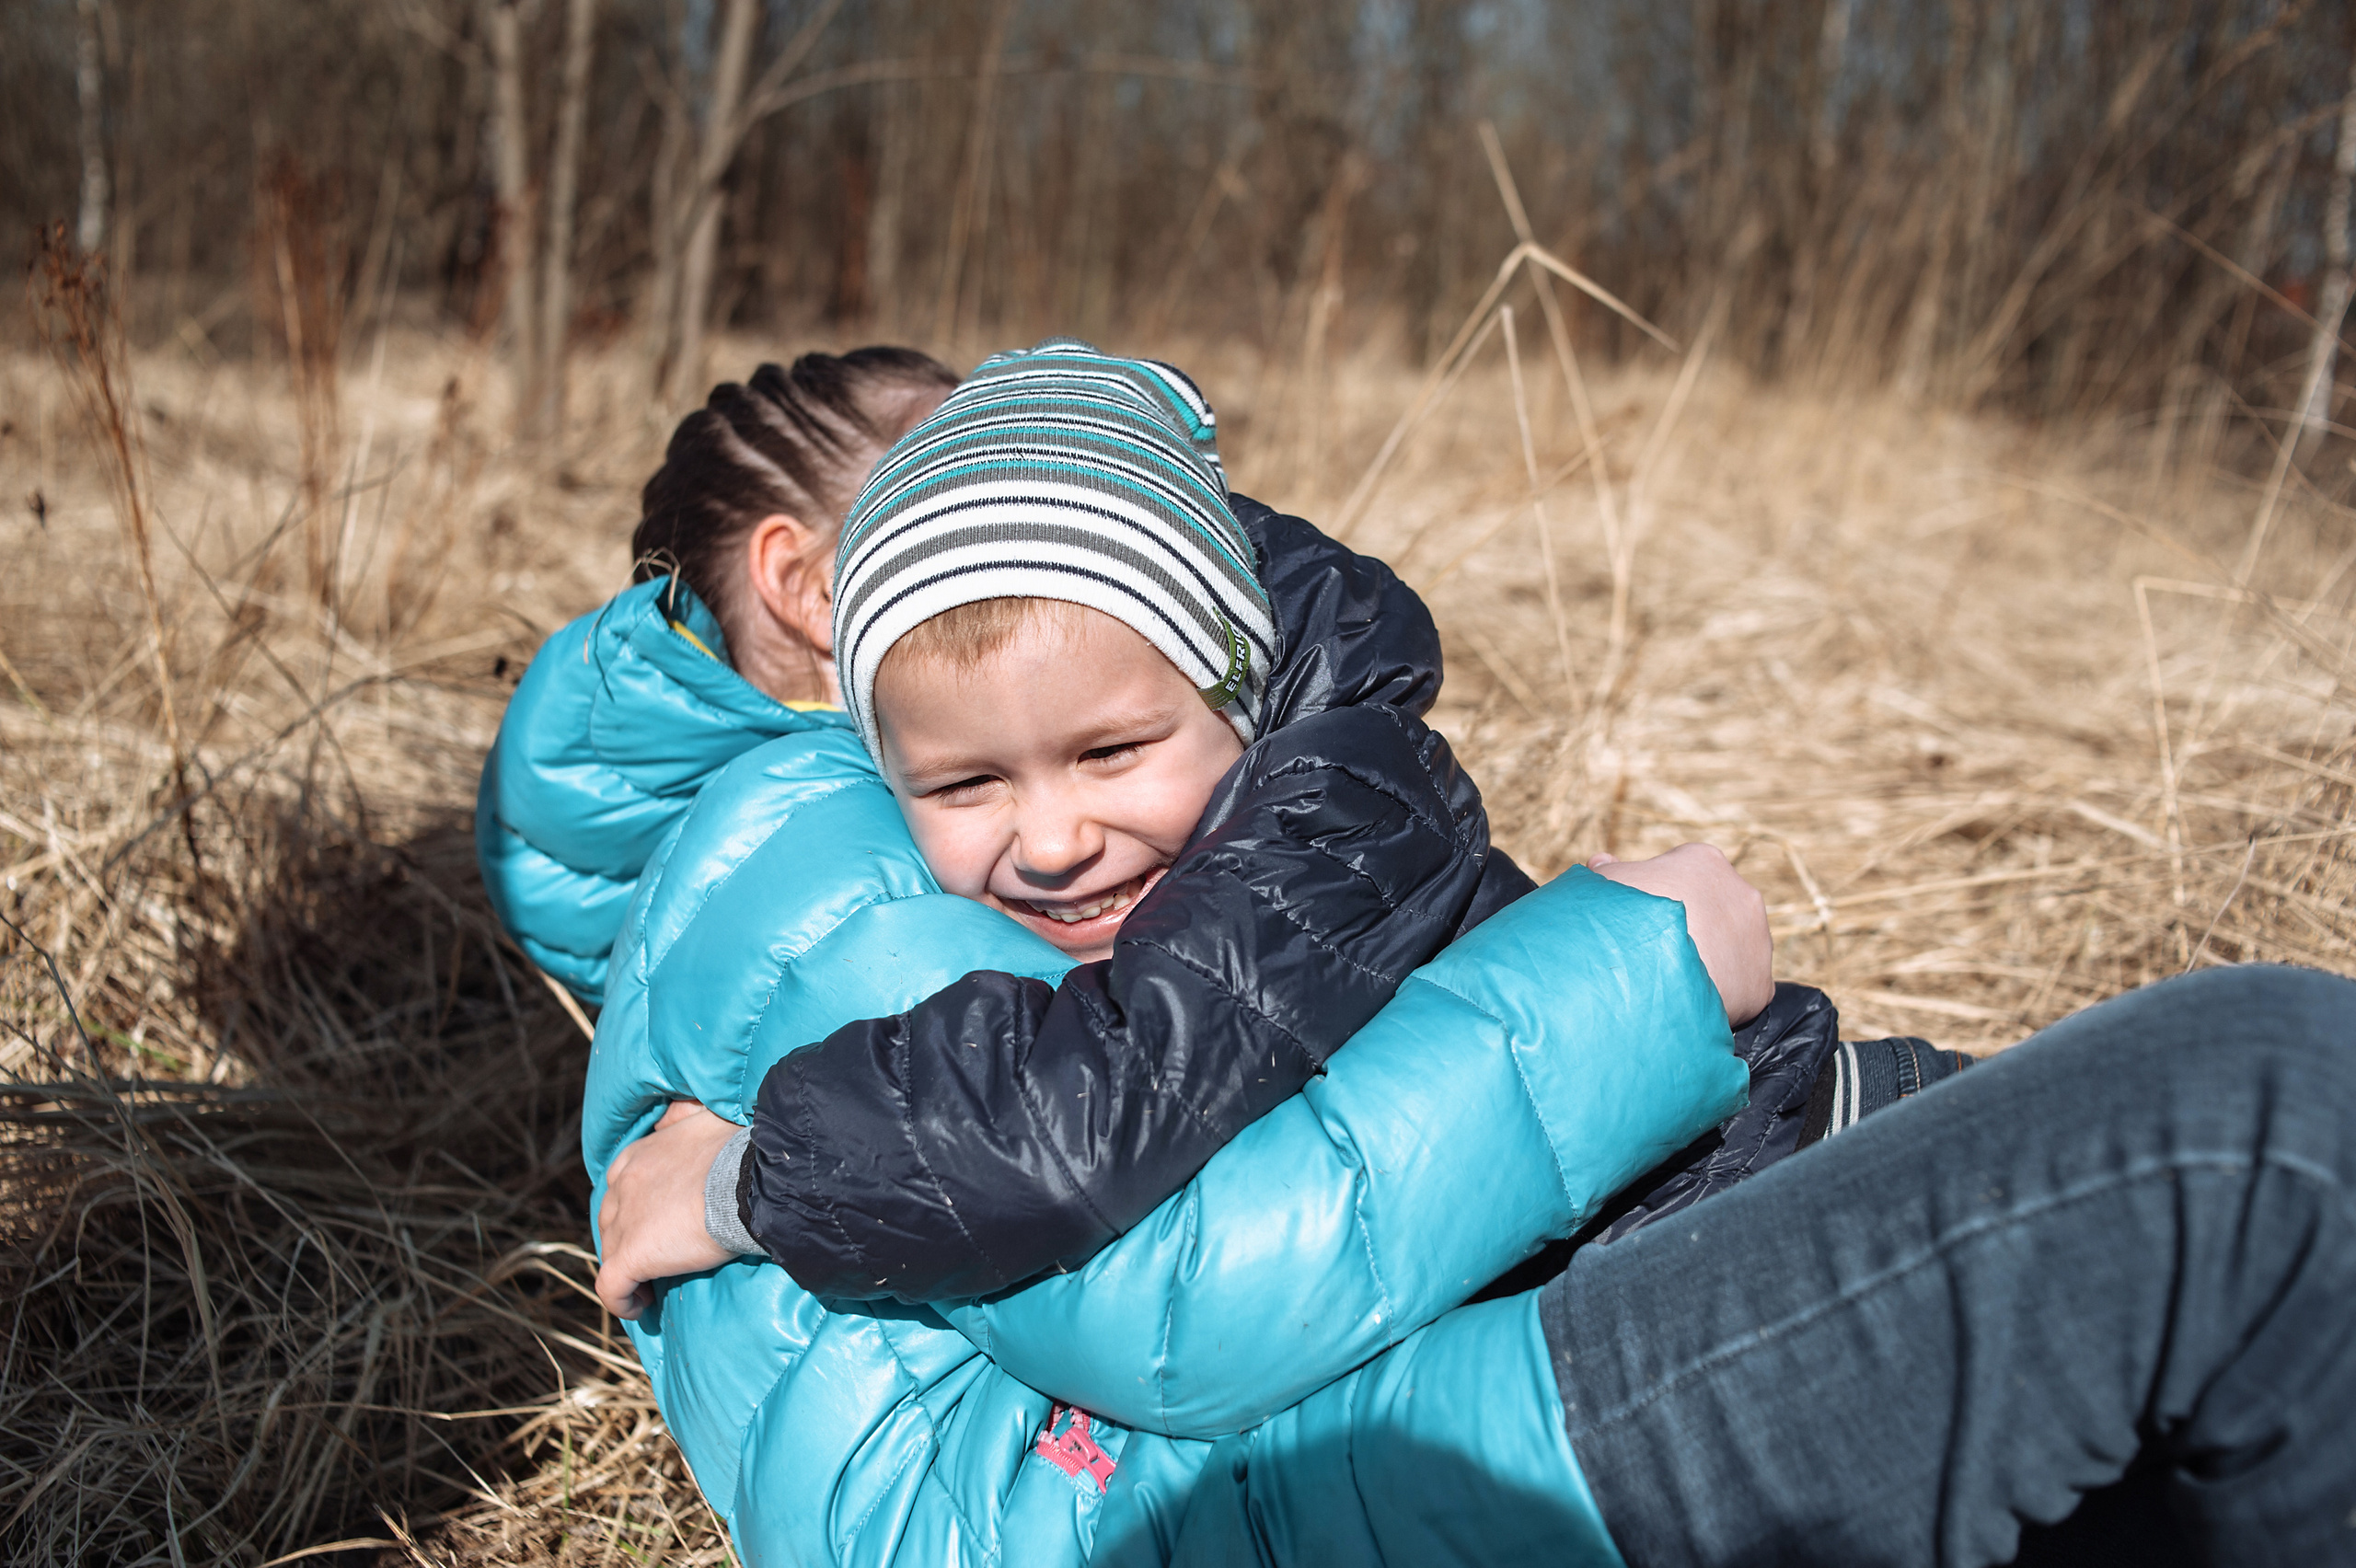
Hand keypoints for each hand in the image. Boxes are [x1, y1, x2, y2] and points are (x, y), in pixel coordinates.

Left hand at [595, 1100, 743, 1319]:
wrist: (746, 1179)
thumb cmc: (737, 1149)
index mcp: (636, 1156)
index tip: (657, 1226)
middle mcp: (621, 1186)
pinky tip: (642, 1308)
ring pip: (610, 1253)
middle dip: (628, 1241)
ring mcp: (623, 1222)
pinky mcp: (631, 1256)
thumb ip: (681, 1118)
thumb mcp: (704, 1117)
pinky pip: (611, 1287)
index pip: (619, 1188)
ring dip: (627, 1271)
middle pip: (611, 1222)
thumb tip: (673, 1118)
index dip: (634, 1211)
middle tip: (658, 1257)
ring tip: (652, 1286)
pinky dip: (621, 1301)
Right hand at [1587, 843, 1773, 1026]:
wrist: (1649, 969)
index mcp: (1704, 861)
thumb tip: (1602, 862)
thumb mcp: (1602, 883)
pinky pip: (1741, 987)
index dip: (1657, 893)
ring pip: (1731, 948)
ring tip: (1671, 977)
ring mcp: (1756, 940)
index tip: (1638, 914)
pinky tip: (1691, 1000)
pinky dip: (1721, 995)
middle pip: (1713, 908)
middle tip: (1653, 948)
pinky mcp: (1761, 983)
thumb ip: (1608, 871)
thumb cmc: (1622, 916)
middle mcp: (1741, 894)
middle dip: (1690, 925)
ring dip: (1709, 959)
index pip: (1682, 872)